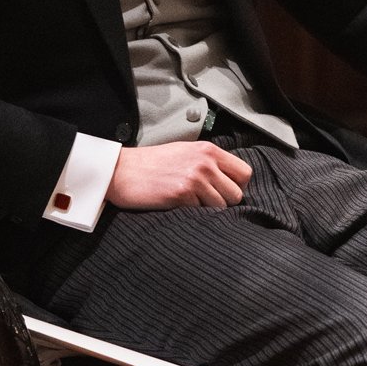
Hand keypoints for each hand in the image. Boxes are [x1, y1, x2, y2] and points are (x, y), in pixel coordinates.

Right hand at [107, 139, 252, 211]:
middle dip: (224, 203)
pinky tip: (178, 207)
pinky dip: (192, 214)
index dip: (238, 187)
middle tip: (205, 203)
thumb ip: (209, 162)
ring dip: (208, 211)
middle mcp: (205, 163)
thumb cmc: (152, 164)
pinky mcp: (182, 195)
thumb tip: (230, 181)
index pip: (245, 173)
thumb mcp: (185, 152)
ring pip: (221, 207)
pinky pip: (201, 214)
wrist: (121, 171)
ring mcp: (194, 179)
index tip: (224, 193)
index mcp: (209, 150)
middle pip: (236, 194)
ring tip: (190, 205)